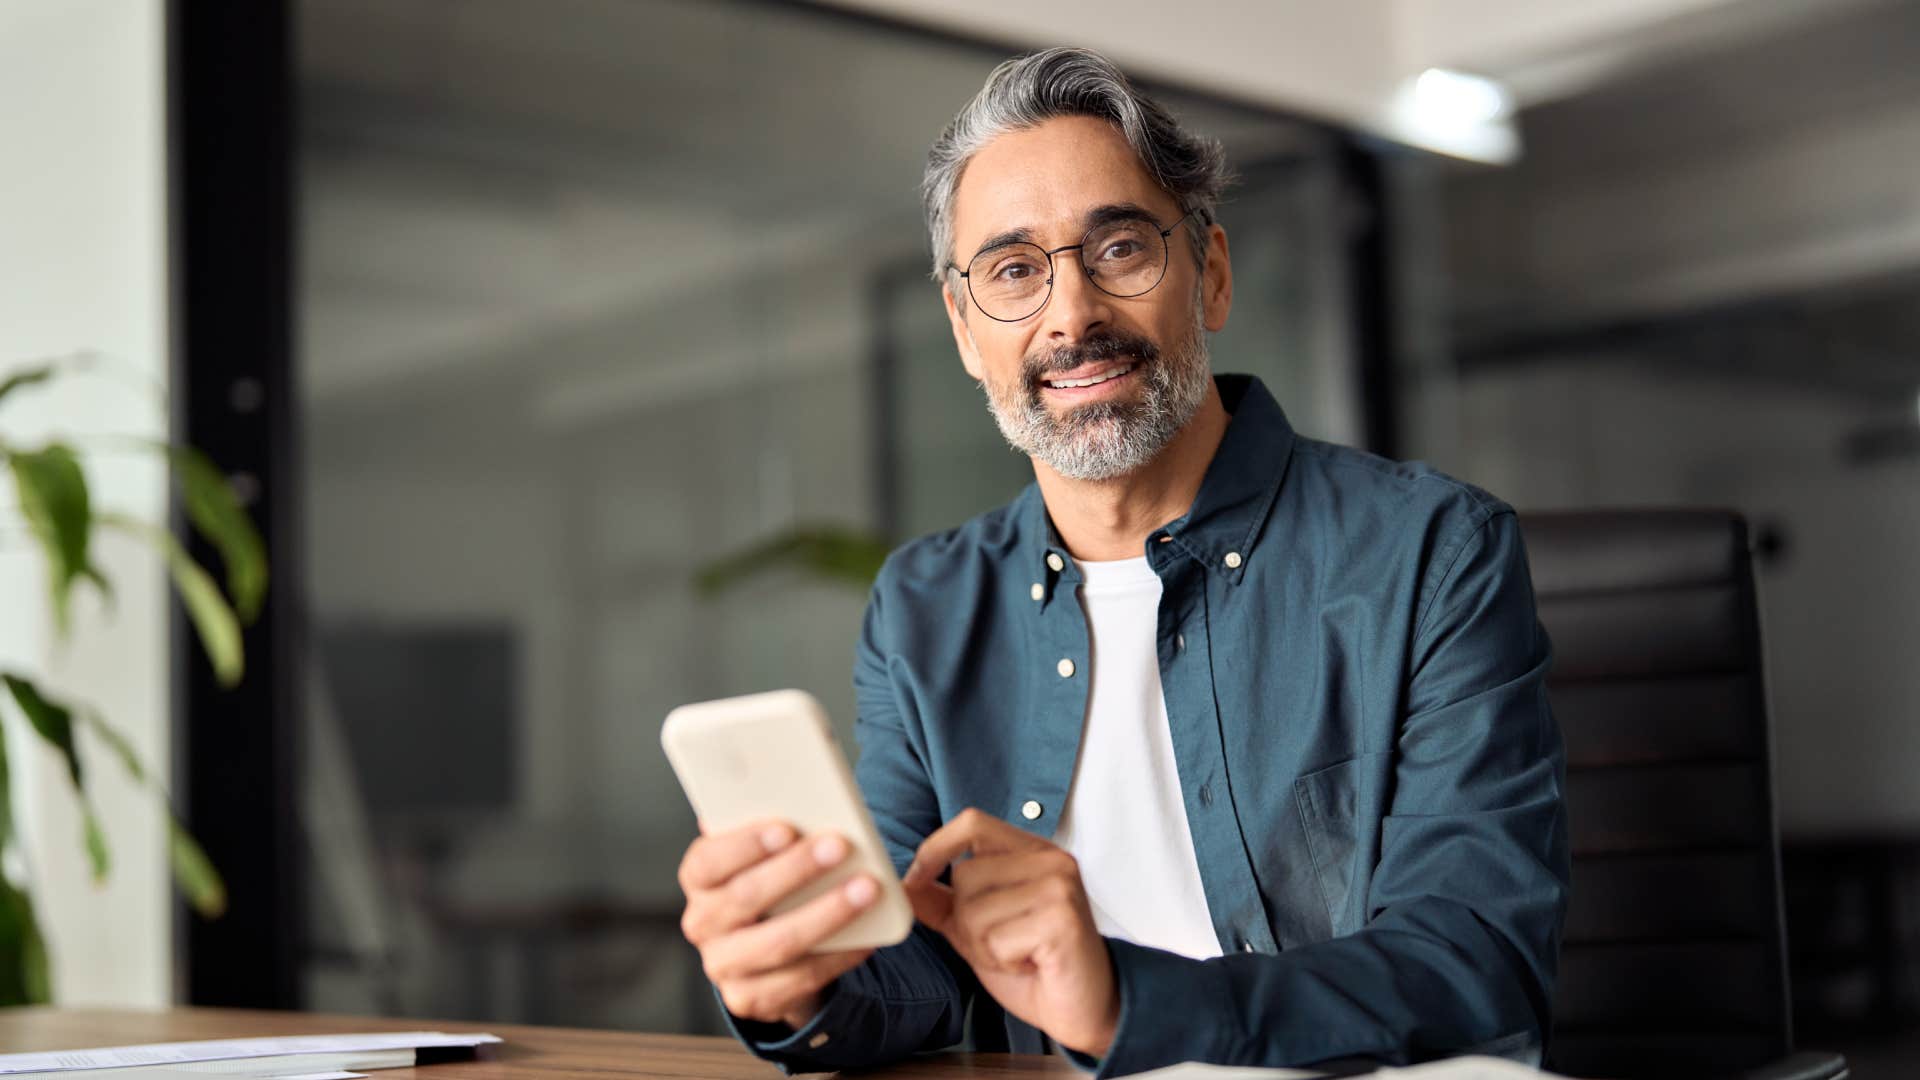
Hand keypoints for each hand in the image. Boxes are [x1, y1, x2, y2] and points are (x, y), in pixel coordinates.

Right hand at [678, 819, 878, 1028]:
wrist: (768, 945)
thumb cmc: (774, 880)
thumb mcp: (766, 852)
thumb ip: (776, 831)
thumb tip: (809, 803)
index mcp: (699, 877)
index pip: (708, 860)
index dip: (745, 844)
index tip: (788, 827)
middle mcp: (702, 923)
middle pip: (745, 897)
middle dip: (797, 870)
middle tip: (841, 846)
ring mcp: (723, 965)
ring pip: (777, 942)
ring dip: (827, 914)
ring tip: (867, 888)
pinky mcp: (750, 998)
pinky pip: (800, 978)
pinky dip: (838, 956)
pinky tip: (867, 937)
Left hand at [903, 808, 1118, 1056]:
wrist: (1086, 1008)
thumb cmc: (1035, 965)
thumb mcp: (977, 928)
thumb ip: (943, 902)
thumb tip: (903, 884)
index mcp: (1032, 850)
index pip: (972, 822)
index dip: (935, 848)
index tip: (917, 880)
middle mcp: (1051, 859)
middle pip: (965, 875)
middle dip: (966, 922)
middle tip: (1003, 943)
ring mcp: (1060, 887)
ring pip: (974, 911)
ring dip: (984, 946)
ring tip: (1019, 954)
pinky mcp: (1062, 920)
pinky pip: (996, 939)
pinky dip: (1004, 961)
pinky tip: (1031, 964)